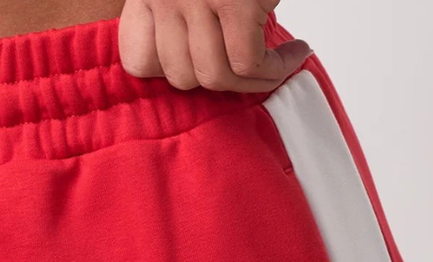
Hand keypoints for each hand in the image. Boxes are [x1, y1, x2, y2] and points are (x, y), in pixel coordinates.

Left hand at [119, 0, 310, 92]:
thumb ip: (184, 6)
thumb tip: (207, 54)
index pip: (139, 60)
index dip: (171, 73)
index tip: (206, 64)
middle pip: (181, 75)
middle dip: (220, 82)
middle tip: (253, 70)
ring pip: (214, 76)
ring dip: (252, 82)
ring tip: (276, 65)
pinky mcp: (236, 1)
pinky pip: (247, 62)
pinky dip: (273, 68)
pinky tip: (293, 54)